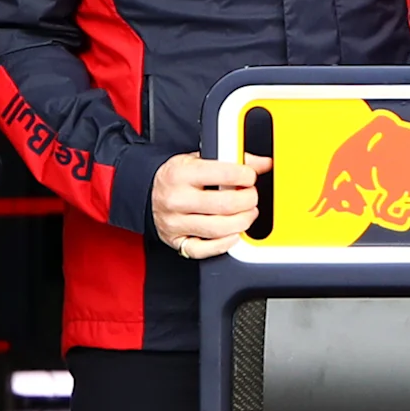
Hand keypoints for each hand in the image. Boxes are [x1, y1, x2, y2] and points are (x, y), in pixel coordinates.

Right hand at [152, 152, 266, 260]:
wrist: (148, 193)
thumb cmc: (176, 178)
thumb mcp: (197, 160)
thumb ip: (230, 161)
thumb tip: (262, 164)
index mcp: (181, 174)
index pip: (223, 174)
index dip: (246, 176)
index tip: (250, 177)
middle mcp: (177, 199)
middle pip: (225, 205)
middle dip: (248, 200)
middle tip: (251, 197)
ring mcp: (175, 223)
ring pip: (219, 229)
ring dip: (242, 222)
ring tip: (247, 213)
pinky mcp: (177, 242)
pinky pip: (205, 250)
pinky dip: (225, 244)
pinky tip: (233, 234)